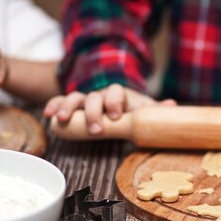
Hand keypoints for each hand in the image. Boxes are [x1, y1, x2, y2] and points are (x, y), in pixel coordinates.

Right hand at [43, 83, 176, 133]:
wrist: (118, 105)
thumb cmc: (131, 110)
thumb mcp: (143, 110)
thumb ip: (155, 109)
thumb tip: (172, 105)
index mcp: (119, 94)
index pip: (116, 91)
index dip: (114, 101)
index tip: (115, 115)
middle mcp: (100, 94)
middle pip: (93, 97)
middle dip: (93, 112)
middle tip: (95, 129)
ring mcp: (85, 99)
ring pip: (74, 98)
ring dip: (68, 107)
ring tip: (62, 119)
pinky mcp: (73, 106)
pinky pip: (60, 102)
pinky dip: (53, 105)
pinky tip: (47, 115)